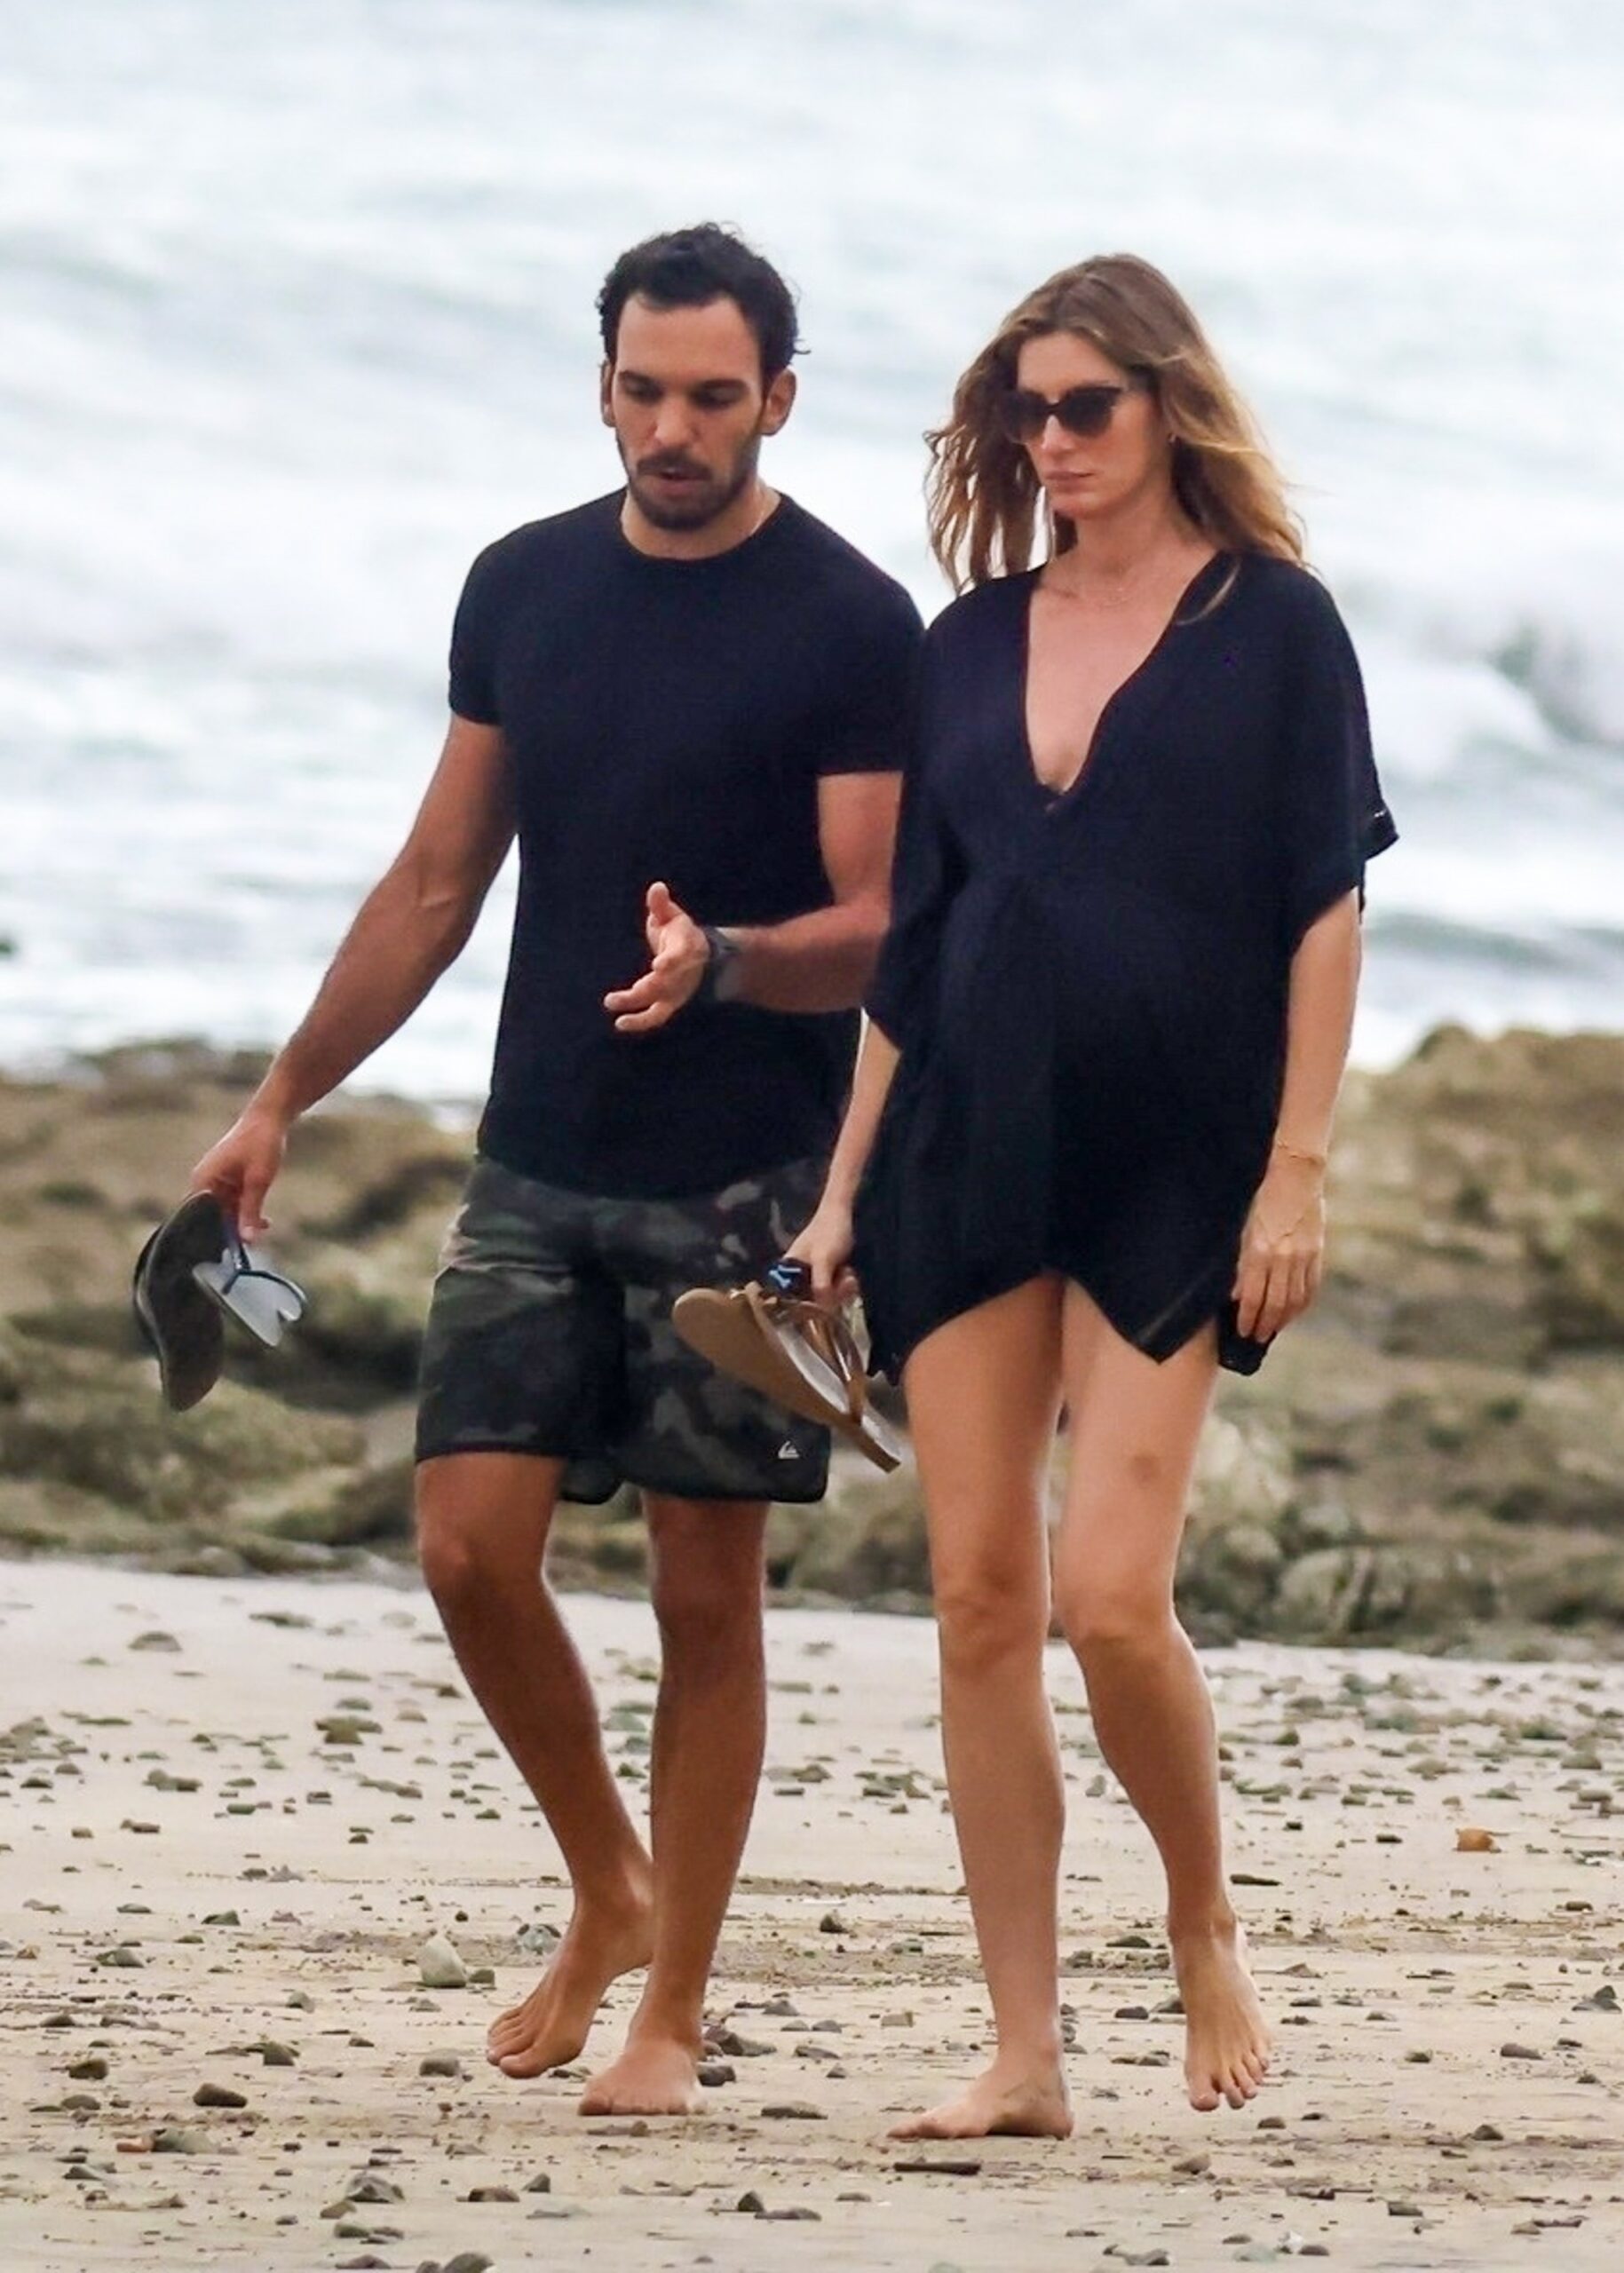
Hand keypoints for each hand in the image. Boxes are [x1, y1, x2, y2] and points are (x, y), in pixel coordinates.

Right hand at [189, 1104, 289, 1242]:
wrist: (271, 1117)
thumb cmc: (261, 1142)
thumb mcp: (259, 1180)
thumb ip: (251, 1210)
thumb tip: (247, 1240)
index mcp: (203, 1181)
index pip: (199, 1219)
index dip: (214, 1237)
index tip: (230, 1253)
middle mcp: (204, 1183)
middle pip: (212, 1218)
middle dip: (230, 1233)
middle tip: (248, 1250)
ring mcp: (216, 1182)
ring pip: (225, 1213)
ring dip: (241, 1223)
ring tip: (259, 1236)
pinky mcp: (228, 1181)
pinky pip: (233, 1204)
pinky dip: (246, 1212)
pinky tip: (264, 1222)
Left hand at [603, 881, 710, 1034]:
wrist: (700, 959)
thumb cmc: (680, 934)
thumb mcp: (672, 916)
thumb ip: (661, 905)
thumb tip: (656, 887)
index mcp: (686, 949)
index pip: (680, 956)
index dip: (671, 961)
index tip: (659, 965)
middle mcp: (682, 975)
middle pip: (668, 984)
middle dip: (651, 988)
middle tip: (631, 992)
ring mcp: (676, 993)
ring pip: (660, 1007)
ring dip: (640, 1014)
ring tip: (617, 1014)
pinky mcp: (668, 1005)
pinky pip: (655, 1017)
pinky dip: (639, 1023)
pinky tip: (620, 1023)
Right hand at [783, 1198, 858, 1307]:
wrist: (843, 1211)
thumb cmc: (829, 1232)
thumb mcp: (823, 1259)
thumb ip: (821, 1285)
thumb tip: (823, 1310)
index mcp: (788, 1270)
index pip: (793, 1299)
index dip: (809, 1306)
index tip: (827, 1305)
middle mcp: (797, 1274)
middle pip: (812, 1299)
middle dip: (832, 1294)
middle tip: (846, 1281)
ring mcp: (813, 1273)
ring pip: (826, 1294)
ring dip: (841, 1289)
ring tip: (850, 1276)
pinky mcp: (827, 1272)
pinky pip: (833, 1287)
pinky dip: (844, 1284)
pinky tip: (851, 1275)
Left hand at [1232, 1153, 1325, 1343]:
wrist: (1295, 1174)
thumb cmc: (1260, 1196)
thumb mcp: (1241, 1226)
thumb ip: (1238, 1261)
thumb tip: (1234, 1293)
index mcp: (1259, 1251)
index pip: (1251, 1297)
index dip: (1247, 1318)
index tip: (1242, 1331)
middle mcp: (1282, 1258)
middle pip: (1274, 1304)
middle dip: (1264, 1324)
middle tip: (1257, 1337)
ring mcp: (1303, 1256)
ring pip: (1294, 1299)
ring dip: (1284, 1318)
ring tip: (1273, 1328)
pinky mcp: (1317, 1251)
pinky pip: (1311, 1286)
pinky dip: (1302, 1303)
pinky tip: (1294, 1311)